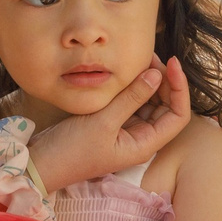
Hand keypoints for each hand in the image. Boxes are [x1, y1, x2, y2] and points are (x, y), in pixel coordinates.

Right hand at [28, 56, 192, 188]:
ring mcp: (126, 131)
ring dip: (148, 82)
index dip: (180, 89)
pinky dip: (131, 87)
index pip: (178, 116)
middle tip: (151, 57)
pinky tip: (125, 71)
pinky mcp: (112, 123)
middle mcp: (140, 138)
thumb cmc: (72, 151)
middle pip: (166, 107)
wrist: (41, 164)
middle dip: (164, 81)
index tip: (171, 64)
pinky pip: (130, 102)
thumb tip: (156, 75)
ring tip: (139, 59)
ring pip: (148, 103)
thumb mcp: (103, 122)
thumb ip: (131, 98)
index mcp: (145, 144)